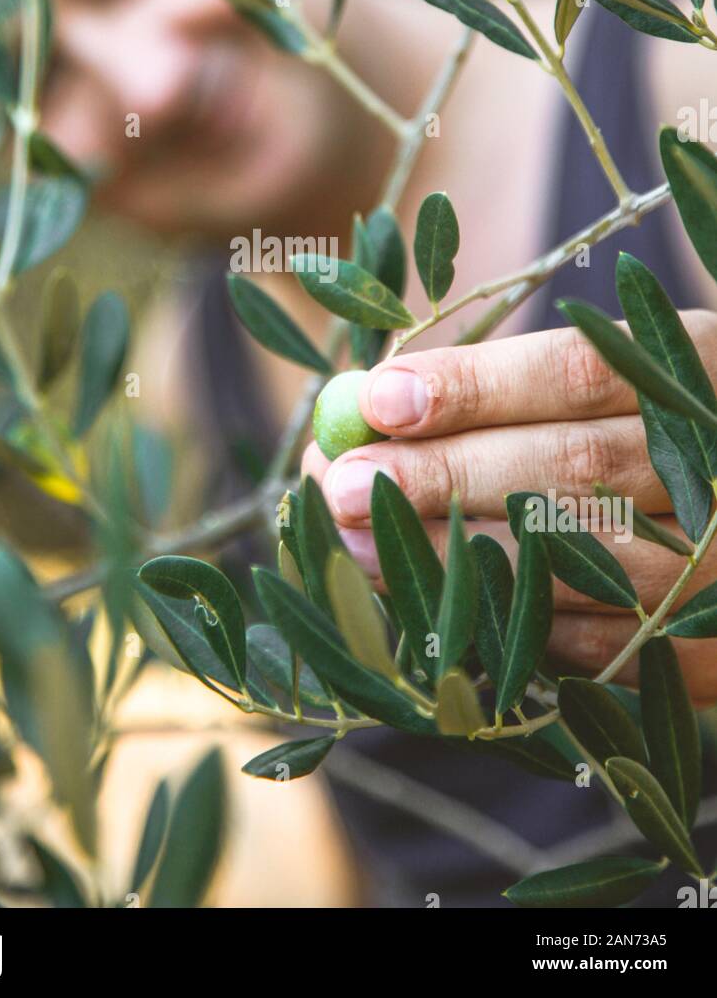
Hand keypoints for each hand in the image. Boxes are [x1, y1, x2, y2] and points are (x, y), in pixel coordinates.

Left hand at [302, 317, 716, 705]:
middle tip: (342, 481)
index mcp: (700, 371)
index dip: (474, 386)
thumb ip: (503, 389)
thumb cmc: (639, 434)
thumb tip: (365, 407)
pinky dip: (498, 618)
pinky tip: (422, 600)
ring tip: (354, 540)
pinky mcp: (704, 652)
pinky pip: (586, 640)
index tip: (380, 398)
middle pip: (572, 468)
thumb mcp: (604, 383)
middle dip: (443, 474)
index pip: (578, 372)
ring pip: (571, 562)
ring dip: (449, 554)